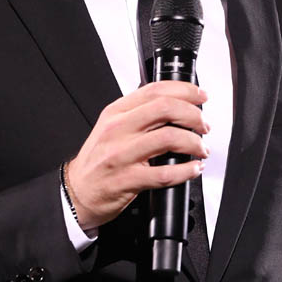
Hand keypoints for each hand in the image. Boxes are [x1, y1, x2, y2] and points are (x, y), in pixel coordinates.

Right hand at [64, 81, 208, 230]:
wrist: (78, 191)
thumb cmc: (99, 160)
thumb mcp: (111, 128)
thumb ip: (139, 114)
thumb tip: (177, 107)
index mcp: (115, 113)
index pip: (154, 90)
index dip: (184, 90)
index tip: (200, 97)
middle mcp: (117, 130)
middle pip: (165, 108)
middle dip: (193, 115)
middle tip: (203, 126)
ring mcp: (121, 155)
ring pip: (168, 138)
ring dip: (194, 143)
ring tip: (201, 149)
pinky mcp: (126, 180)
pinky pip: (164, 173)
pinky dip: (186, 171)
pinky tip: (193, 169)